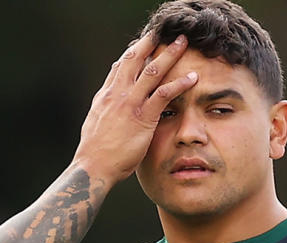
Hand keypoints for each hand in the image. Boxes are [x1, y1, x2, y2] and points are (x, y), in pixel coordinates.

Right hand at [72, 33, 197, 183]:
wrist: (93, 166)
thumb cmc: (96, 151)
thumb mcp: (98, 122)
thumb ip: (106, 106)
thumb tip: (110, 94)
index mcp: (106, 95)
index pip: (121, 65)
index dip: (134, 51)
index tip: (146, 40)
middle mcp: (117, 93)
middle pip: (135, 59)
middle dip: (151, 42)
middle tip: (166, 31)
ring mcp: (130, 103)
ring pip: (152, 71)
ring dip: (170, 54)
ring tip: (183, 43)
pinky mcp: (143, 117)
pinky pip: (164, 94)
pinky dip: (180, 83)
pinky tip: (193, 77)